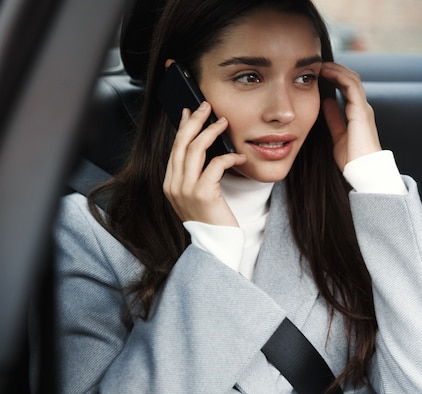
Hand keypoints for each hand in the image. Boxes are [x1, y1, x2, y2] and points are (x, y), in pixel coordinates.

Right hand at [163, 101, 246, 225]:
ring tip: (223, 122)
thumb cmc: (211, 220)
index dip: (183, 127)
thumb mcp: (198, 195)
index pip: (175, 148)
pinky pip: (215, 165)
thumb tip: (206, 148)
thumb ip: (196, 175)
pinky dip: (229, 157)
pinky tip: (239, 156)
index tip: (191, 112)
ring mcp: (185, 189)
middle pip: (181, 143)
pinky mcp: (202, 194)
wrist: (215, 246)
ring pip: (195, 149)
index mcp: (170, 183)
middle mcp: (173, 184)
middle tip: (207, 106)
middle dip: (195, 121)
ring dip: (211, 132)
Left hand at [320, 62, 381, 170]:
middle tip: (320, 64)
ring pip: (352, 79)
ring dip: (337, 69)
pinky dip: (339, 76)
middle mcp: (363, 109)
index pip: (349, 89)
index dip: (336, 78)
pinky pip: (351, 87)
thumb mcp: (338, 136)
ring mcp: (363, 109)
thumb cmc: (352, 160)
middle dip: (337, 70)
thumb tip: (327, 103)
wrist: (363, 172)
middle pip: (352, 80)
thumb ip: (334, 119)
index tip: (321, 73)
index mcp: (358, 114)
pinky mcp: (361, 111)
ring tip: (322, 64)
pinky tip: (327, 72)